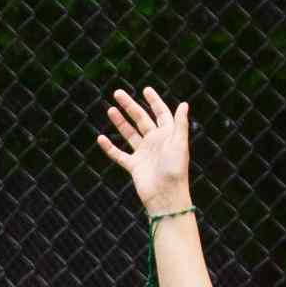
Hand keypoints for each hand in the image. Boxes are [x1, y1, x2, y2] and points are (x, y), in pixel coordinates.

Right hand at [97, 85, 195, 215]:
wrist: (166, 197)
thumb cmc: (175, 170)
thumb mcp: (179, 144)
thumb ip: (180, 124)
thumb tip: (183, 104)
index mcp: (168, 135)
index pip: (161, 114)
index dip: (154, 101)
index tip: (145, 90)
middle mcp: (155, 142)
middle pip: (141, 119)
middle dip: (130, 106)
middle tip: (117, 93)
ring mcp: (143, 154)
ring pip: (129, 134)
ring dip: (120, 122)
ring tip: (110, 109)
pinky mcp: (134, 166)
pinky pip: (119, 154)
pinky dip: (110, 147)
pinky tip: (101, 138)